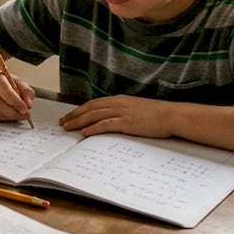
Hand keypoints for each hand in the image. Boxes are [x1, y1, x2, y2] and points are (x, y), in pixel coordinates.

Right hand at [0, 70, 33, 121]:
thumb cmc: (3, 81)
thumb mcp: (16, 81)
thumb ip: (26, 91)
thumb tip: (29, 104)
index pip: (5, 91)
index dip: (16, 102)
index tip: (26, 109)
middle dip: (13, 113)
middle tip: (25, 115)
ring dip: (9, 117)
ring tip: (19, 115)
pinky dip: (3, 119)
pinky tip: (9, 116)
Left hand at [59, 94, 173, 137]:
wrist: (171, 115)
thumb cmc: (158, 115)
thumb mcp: (137, 109)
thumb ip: (124, 112)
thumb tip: (114, 120)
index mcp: (120, 100)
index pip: (94, 103)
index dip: (80, 109)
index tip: (70, 115)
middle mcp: (117, 103)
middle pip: (90, 108)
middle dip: (74, 115)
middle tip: (62, 122)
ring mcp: (121, 112)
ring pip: (93, 115)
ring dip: (78, 121)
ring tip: (67, 127)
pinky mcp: (126, 122)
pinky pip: (105, 124)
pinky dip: (93, 128)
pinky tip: (84, 133)